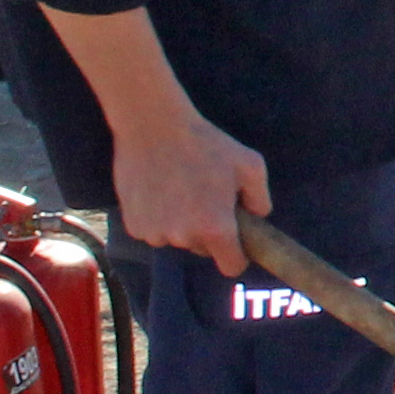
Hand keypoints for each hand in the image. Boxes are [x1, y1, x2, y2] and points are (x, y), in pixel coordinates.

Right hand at [110, 102, 274, 280]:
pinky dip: (158, 218)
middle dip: (208, 232)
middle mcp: (184, 238)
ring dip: (181, 224)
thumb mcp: (250, 164)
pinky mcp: (133, 226)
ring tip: (180, 188)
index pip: (231, 266)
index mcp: (215, 227)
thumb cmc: (205, 143)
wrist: (153, 126)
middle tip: (205, 198)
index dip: (237, 256)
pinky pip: (153, 231)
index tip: (236, 243)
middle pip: (203, 249)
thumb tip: (258, 217)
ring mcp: (156, 234)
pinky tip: (159, 190)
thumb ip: (261, 199)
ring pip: (177, 239)